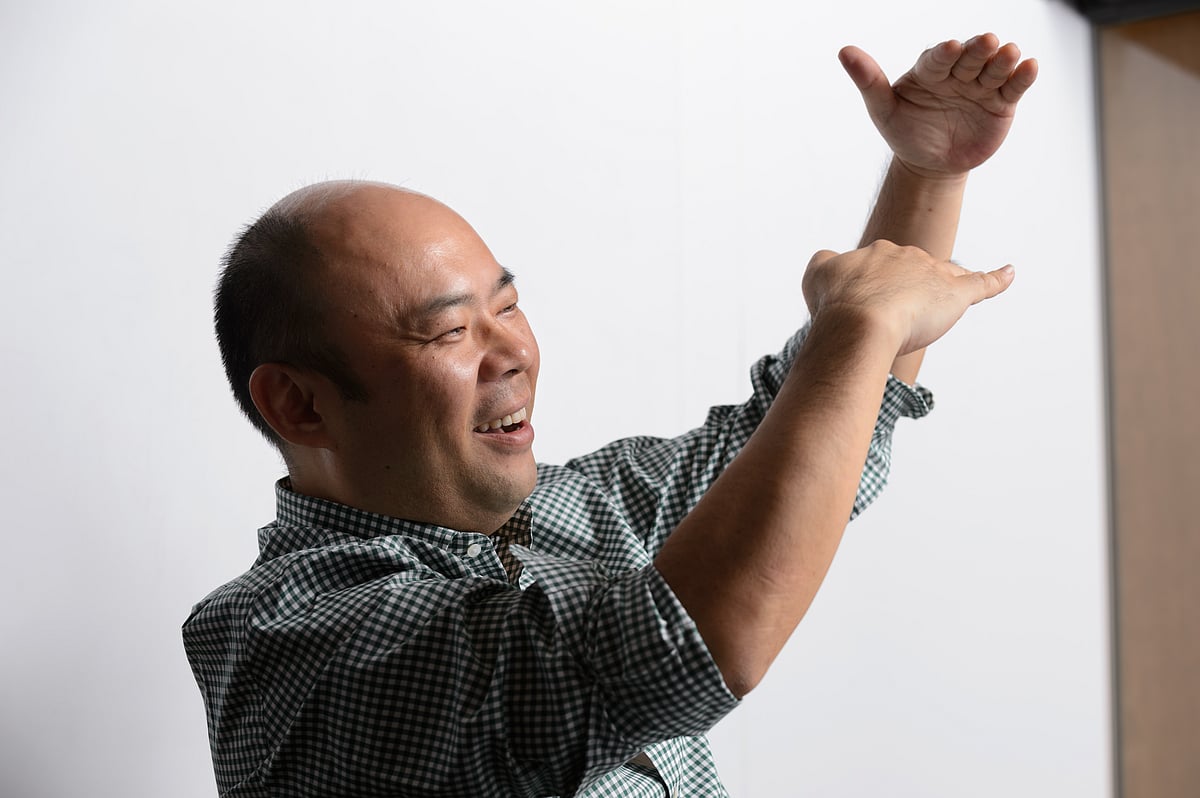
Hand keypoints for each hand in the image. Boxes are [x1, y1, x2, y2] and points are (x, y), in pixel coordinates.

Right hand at [802, 241, 1013, 355]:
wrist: (858, 323)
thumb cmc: (836, 305)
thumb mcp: (816, 275)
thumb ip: (826, 264)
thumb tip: (831, 261)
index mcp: (878, 253)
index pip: (882, 267)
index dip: (872, 292)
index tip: (862, 311)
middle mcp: (907, 256)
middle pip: (912, 274)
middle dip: (900, 296)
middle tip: (882, 325)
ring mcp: (933, 274)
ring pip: (943, 279)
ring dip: (936, 295)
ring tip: (926, 313)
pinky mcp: (956, 295)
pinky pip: (982, 283)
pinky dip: (998, 279)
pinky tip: (1010, 273)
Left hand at [839, 33, 1037, 177]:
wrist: (930, 165)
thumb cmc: (904, 132)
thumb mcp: (883, 109)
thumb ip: (868, 80)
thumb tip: (843, 51)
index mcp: (930, 69)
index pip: (938, 58)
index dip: (944, 54)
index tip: (948, 49)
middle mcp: (958, 72)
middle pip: (971, 57)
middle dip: (978, 50)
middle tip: (987, 42)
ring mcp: (981, 85)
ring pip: (995, 68)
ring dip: (1003, 60)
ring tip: (1010, 53)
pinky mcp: (1002, 102)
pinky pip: (1014, 86)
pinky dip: (1023, 76)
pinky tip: (1029, 67)